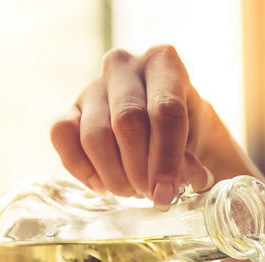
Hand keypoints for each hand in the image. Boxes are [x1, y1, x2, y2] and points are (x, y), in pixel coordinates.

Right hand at [50, 45, 229, 205]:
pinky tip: (103, 186)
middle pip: (127, 121)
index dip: (166, 157)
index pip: (165, 110)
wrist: (167, 128)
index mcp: (164, 63)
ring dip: (114, 175)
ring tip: (133, 192)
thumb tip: (168, 186)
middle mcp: (124, 66)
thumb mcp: (201, 143)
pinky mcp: (70, 109)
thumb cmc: (188, 134)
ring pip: (94, 135)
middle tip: (150, 196)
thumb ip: (191, 163)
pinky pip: (62, 137)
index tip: (166, 193)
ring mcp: (93, 87)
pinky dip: (82, 169)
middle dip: (139, 169)